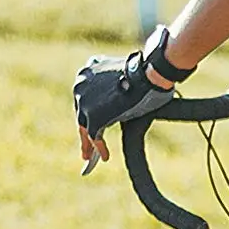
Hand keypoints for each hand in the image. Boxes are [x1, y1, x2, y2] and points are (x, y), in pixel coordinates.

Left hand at [73, 47, 176, 168]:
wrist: (147, 75)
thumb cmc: (146, 73)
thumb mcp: (124, 74)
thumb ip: (115, 84)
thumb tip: (127, 95)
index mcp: (88, 71)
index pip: (86, 96)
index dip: (89, 110)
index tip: (90, 121)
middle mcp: (80, 84)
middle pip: (81, 112)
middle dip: (85, 128)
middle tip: (85, 145)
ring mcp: (84, 100)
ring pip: (85, 126)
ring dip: (88, 143)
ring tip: (90, 157)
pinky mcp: (93, 116)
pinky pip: (94, 135)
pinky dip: (99, 147)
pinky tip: (105, 156)